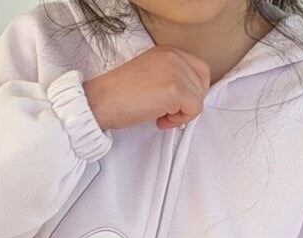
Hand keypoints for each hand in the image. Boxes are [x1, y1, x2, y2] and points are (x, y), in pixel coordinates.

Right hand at [83, 46, 210, 131]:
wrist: (100, 102)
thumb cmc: (118, 95)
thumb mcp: (149, 75)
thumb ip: (169, 78)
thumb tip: (186, 97)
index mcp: (167, 51)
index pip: (199, 69)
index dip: (192, 90)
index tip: (174, 103)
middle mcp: (174, 56)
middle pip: (202, 83)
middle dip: (188, 102)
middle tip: (168, 112)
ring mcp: (176, 71)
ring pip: (199, 98)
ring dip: (182, 113)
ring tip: (160, 116)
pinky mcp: (175, 90)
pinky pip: (194, 109)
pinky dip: (179, 121)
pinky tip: (160, 121)